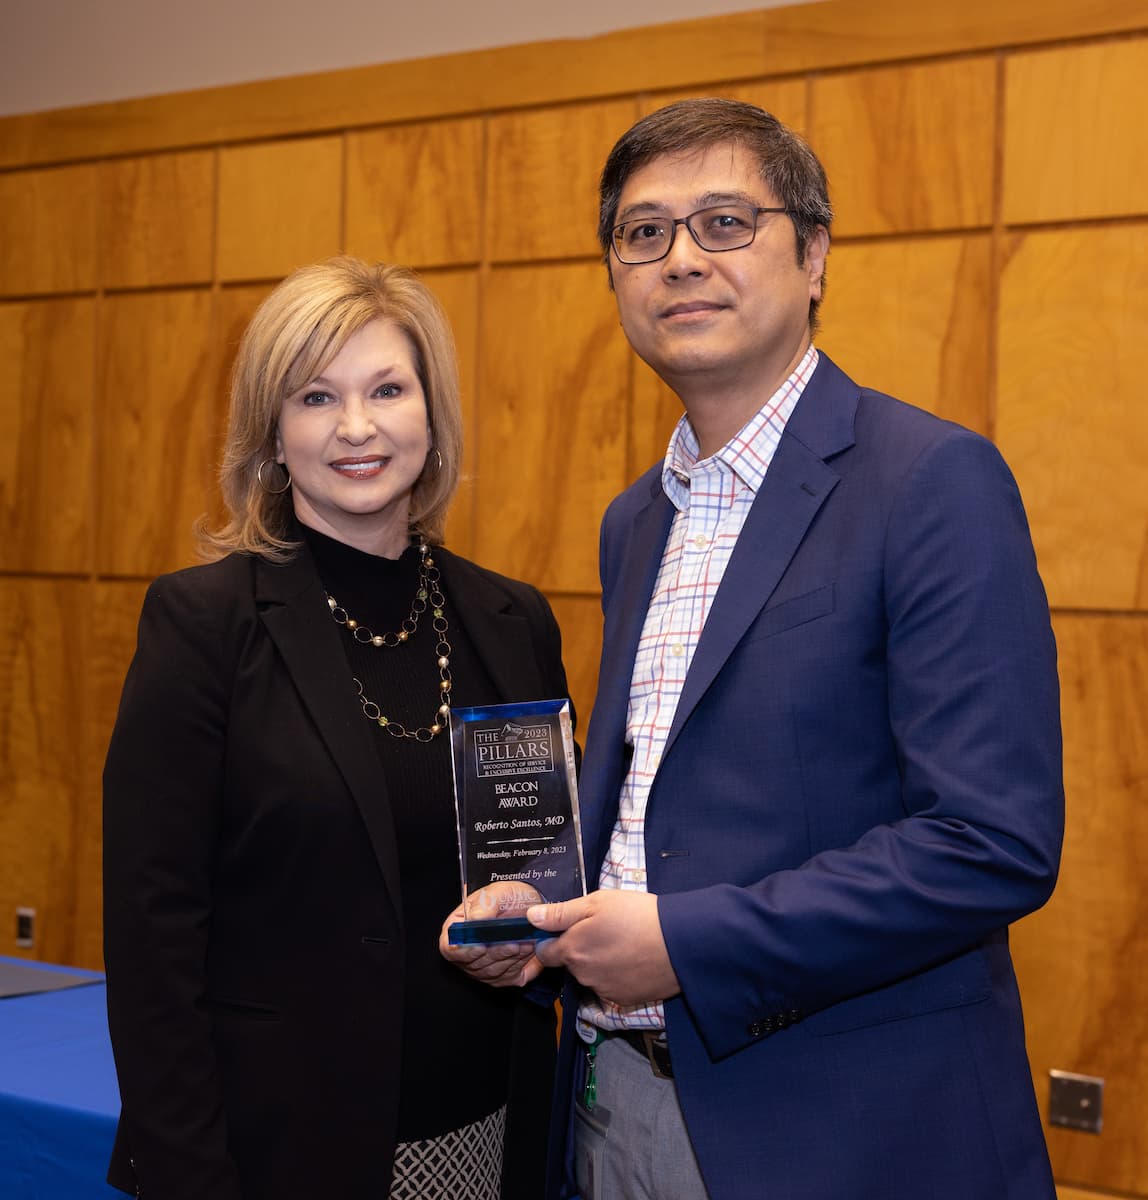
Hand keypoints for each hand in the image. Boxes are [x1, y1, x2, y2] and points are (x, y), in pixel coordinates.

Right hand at [439, 882, 545, 988]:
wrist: (532, 906)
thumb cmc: (509, 898)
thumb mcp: (498, 892)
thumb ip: (485, 904)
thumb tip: (475, 919)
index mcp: (457, 930)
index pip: (450, 948)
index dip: (464, 950)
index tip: (481, 945)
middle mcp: (467, 953)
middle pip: (474, 963)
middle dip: (496, 952)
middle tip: (514, 941)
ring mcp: (483, 968)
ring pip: (493, 971)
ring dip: (510, 957)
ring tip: (526, 942)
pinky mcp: (503, 976)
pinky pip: (510, 976)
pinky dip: (521, 964)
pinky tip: (529, 950)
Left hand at [529, 889, 679, 1006]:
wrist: (679, 942)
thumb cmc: (637, 916)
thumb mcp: (596, 902)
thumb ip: (560, 913)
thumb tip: (531, 918)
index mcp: (572, 950)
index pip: (544, 952)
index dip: (553, 939)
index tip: (569, 928)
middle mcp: (583, 975)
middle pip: (570, 963)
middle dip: (580, 948)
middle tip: (604, 929)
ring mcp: (603, 990)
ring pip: (591, 975)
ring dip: (599, 962)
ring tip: (623, 942)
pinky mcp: (624, 1000)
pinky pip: (611, 986)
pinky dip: (617, 975)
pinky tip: (633, 958)